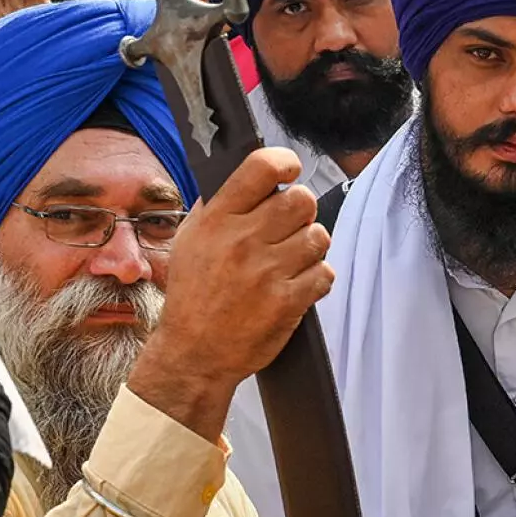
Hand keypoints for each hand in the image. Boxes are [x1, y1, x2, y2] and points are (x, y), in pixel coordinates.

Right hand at [157, 148, 333, 387]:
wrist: (194, 353)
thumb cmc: (193, 294)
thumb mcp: (189, 240)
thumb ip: (219, 206)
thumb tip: (253, 178)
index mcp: (217, 219)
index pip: (262, 167)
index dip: (286, 163)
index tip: (290, 172)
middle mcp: (243, 240)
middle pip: (302, 200)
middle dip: (301, 212)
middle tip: (288, 227)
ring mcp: (267, 271)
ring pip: (319, 236)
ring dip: (310, 246)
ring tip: (291, 259)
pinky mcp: (288, 301)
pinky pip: (325, 272)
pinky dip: (316, 278)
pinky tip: (297, 284)